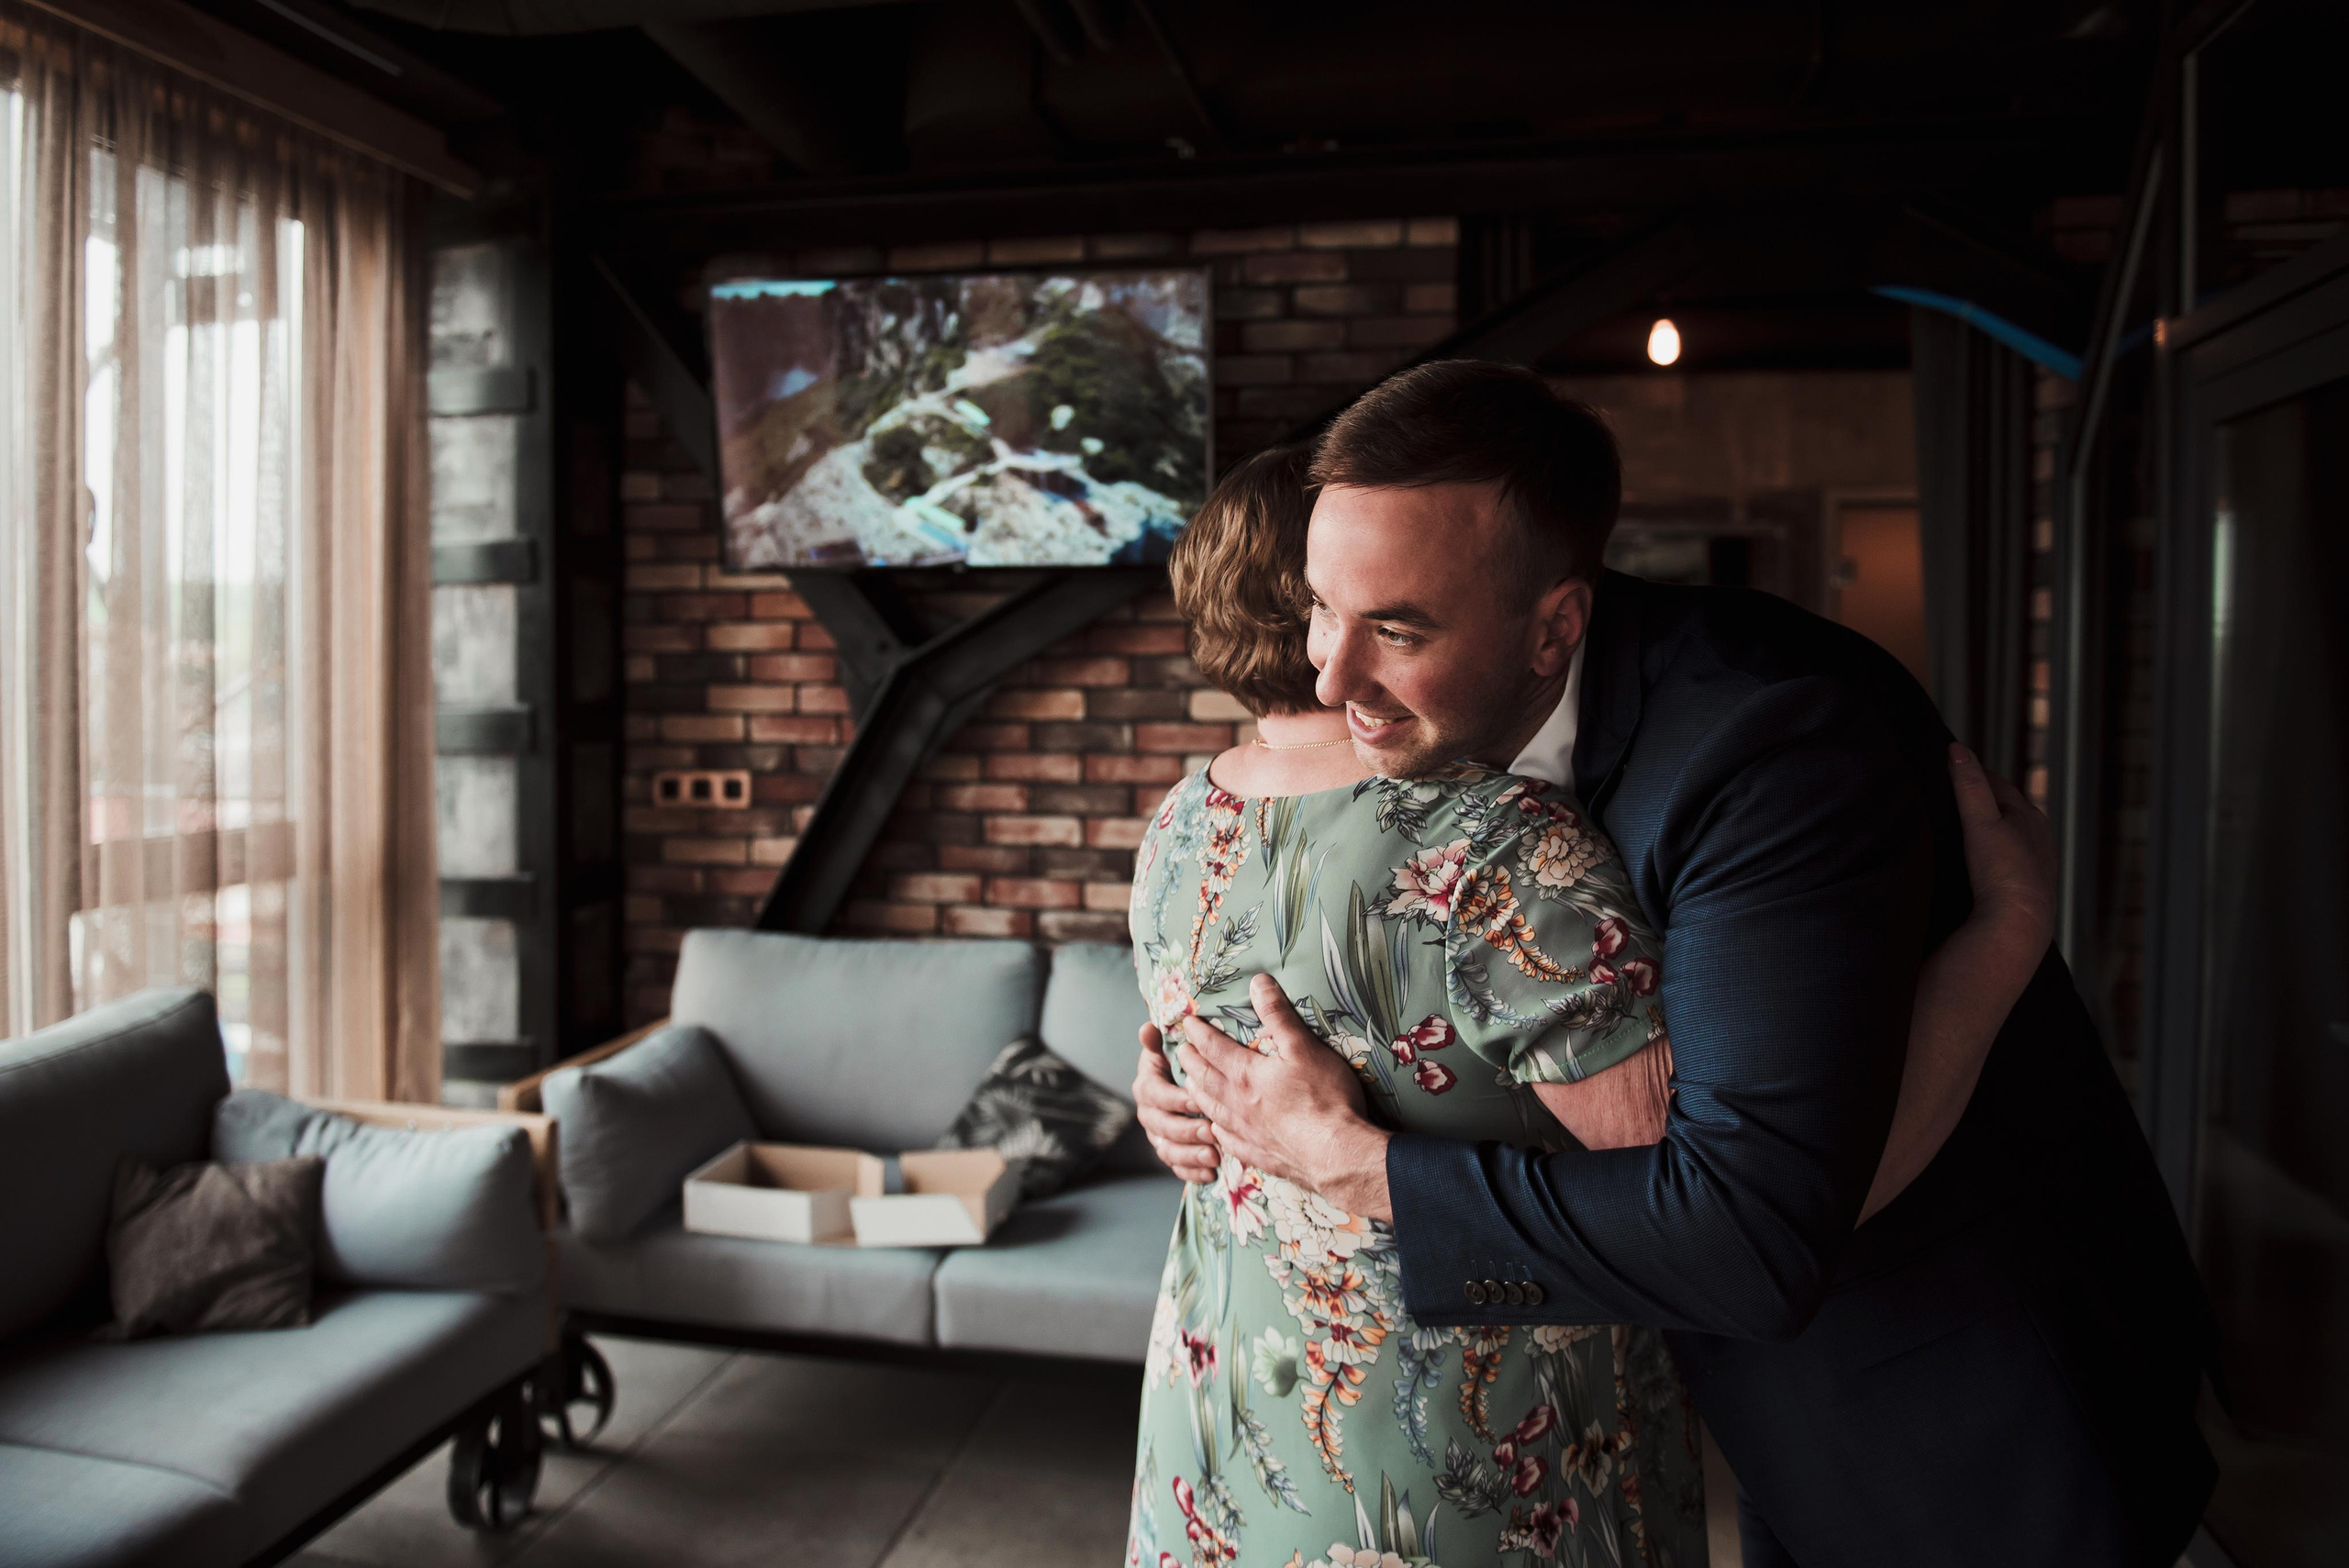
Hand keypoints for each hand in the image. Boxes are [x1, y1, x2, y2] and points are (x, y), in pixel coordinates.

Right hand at [1133, 1026, 1220, 1183]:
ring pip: (1168, 1150)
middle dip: (1186, 1130)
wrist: (1184, 1086)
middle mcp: (1149, 1114)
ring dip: (1190, 1155)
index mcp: (1147, 1087)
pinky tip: (1211, 1173)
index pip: (1154, 1094)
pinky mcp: (1171, 1153)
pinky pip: (1176, 1167)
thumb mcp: (1170, 1049)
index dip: (1174, 1099)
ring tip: (1213, 1157)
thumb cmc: (1183, 1064)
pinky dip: (1192, 1172)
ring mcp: (1158, 1136)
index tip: (1197, 1101)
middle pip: (1161, 1126)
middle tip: (1210, 1132)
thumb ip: (1158, 1041)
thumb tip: (1147, 1028)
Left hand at [1175, 974, 1393, 1219]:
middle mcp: (1237, 1103)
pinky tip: (1216, 1130)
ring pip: (1210, 1109)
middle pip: (1204, 1078)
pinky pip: (1227, 1140)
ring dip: (1197, 1094)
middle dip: (1190, 1061)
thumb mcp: (1303, 1047)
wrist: (1336, 1155)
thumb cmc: (1324, 1098)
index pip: (1212, 1047)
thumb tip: (1258, 982)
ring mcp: (1245, 1132)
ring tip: (1190, 1086)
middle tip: (1180, 1052)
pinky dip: (1216, 1130)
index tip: (1187, 1023)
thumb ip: (1278, 1015)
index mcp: (1246, 1074)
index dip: (1198, 1033)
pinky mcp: (1257, 1154)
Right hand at [1948, 743, 2055, 981]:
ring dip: (1990, 830)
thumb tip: (1956, 748)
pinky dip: (1989, 859)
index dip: (1976, 774)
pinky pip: (2003, 868)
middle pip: (2009, 812)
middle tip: (1956, 790)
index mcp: (2031, 821)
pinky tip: (1974, 868)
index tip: (1955, 764)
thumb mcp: (1982, 823)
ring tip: (1965, 826)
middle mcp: (2036, 845)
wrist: (2014, 933)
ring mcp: (2031, 873)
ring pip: (2009, 841)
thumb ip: (1969, 786)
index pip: (2000, 786)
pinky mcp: (2018, 899)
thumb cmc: (2004, 878)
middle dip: (1986, 799)